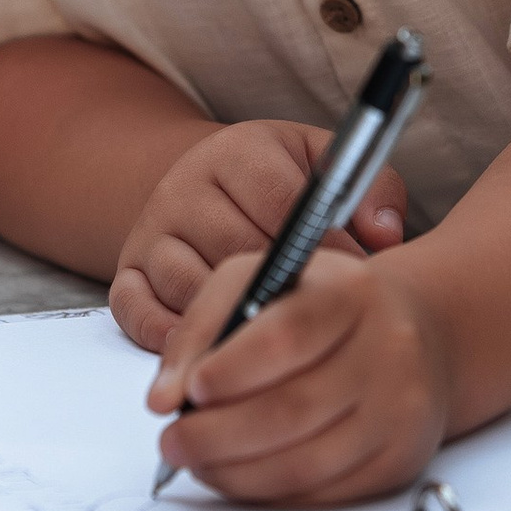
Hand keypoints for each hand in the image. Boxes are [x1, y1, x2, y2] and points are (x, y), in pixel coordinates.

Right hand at [107, 120, 405, 352]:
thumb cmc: (276, 181)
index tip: (357, 281)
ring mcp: (151, 233)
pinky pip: (137, 314)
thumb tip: (385, 235)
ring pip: (188, 286)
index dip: (324, 247)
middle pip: (233, 250)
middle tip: (320, 327)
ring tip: (273, 350)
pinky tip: (211, 358)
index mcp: (238, 152)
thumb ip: (368, 190)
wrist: (203, 185)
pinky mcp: (125, 272)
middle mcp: (184, 188)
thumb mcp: (322, 165)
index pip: (281, 204)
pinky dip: (170, 340)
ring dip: (232, 322)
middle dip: (282, 293)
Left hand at [147, 248, 450, 507]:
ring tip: (198, 461)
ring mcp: (400, 410)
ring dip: (234, 473)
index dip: (231, 371)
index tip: (188, 392)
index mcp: (351, 292)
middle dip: (216, 436)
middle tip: (173, 441)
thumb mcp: (259, 283)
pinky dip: (268, 493)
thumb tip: (164, 396)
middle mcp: (388, 349)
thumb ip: (204, 327)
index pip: (287, 336)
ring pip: (304, 463)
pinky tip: (240, 474)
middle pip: (292, 410)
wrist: (413, 333)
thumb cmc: (320, 306)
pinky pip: (322, 494)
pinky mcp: (400, 459)